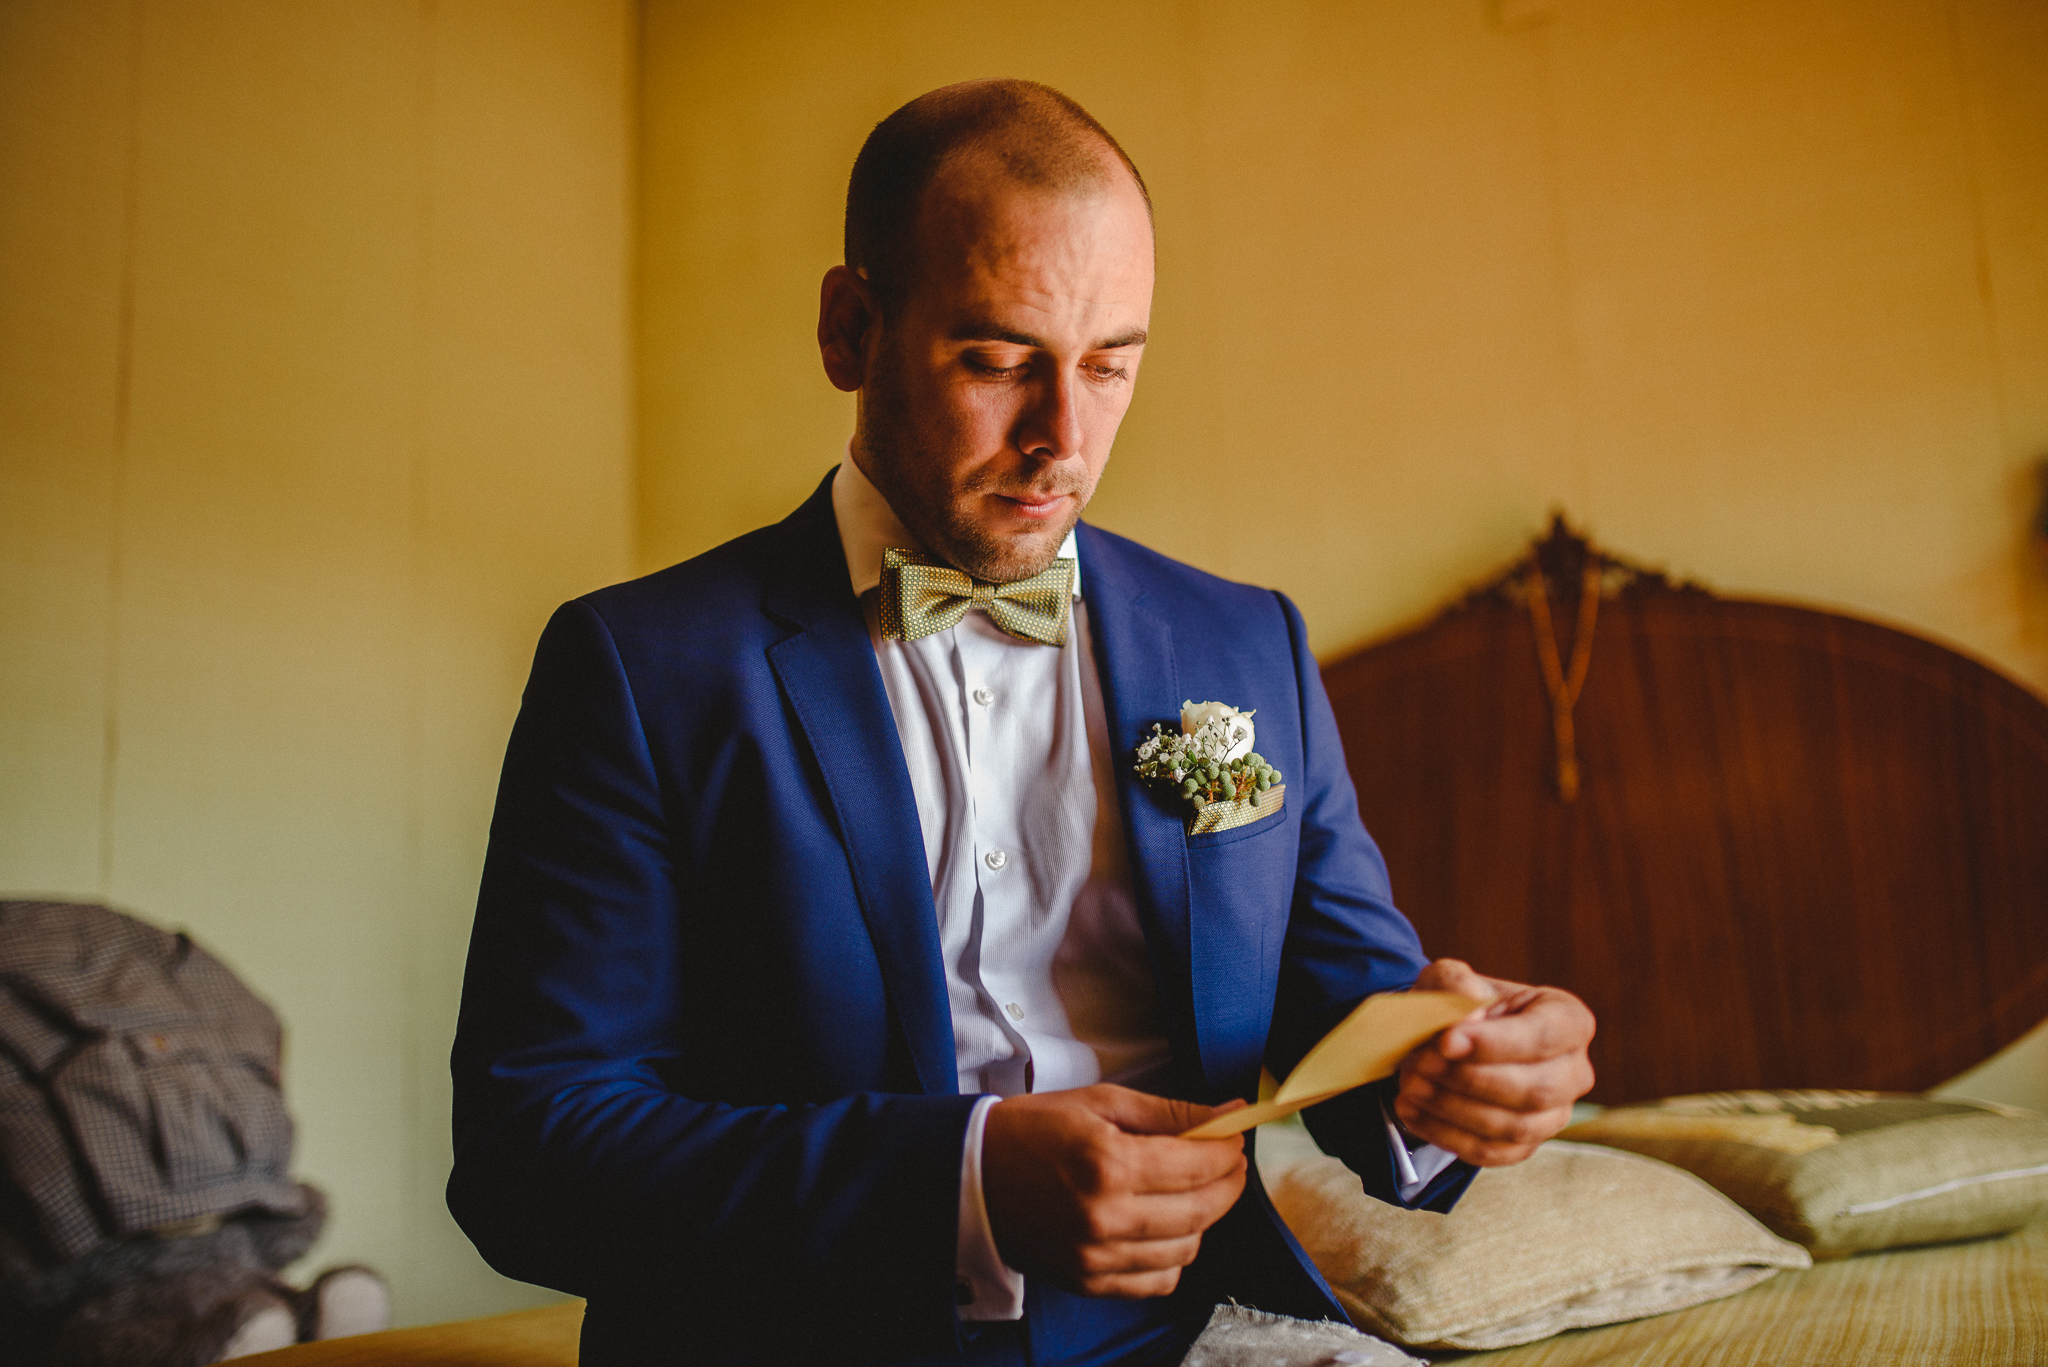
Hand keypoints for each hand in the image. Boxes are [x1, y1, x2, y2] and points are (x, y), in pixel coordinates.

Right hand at [980, 1085, 1247, 1298]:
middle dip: (1228, 1184)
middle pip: (1200, 1211)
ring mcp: (1096, 1257)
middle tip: (1228, 1162)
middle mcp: (1105, 1217)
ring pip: (1185, 1249)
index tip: (1233, 1137)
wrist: (970, 1175)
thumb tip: (1225, 1115)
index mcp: (1108, 1164)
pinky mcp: (1088, 1281)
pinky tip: (1166, 1228)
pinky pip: (1158, 1281)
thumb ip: (1167, 1112)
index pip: (1196, 1165)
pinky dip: (1174, 1256)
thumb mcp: (1099, 1103)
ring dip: (1203, 1219)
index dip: (1226, 1150)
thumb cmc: (1033, 1129)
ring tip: (1194, 1192)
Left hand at [1395, 958, 1595, 1165]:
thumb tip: (1469, 1012)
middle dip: (1471, 1079)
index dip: (1497, 1043)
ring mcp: (1554, 1114)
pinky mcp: (1525, 1145)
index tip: (1448, 1041)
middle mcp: (1572, 1071)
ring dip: (1455, 1109)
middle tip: (1422, 1064)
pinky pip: (1492, 1151)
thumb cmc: (1456, 1006)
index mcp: (1568, 1020)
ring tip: (1411, 1086)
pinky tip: (1413, 1111)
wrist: (1443, 1043)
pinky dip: (1446, 1134)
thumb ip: (1456, 984)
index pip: (1545, 1036)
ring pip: (1515, 1126)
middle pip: (1536, 1089)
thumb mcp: (1448, 980)